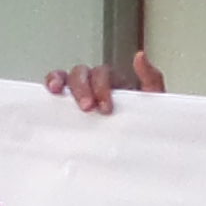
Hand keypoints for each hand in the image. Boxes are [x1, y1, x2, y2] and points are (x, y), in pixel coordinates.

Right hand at [41, 48, 163, 115]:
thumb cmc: (143, 126)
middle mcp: (96, 84)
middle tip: (88, 108)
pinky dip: (52, 83)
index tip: (105, 108)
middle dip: (83, 88)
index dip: (101, 87)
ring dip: (63, 82)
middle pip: (83, 73)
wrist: (139, 148)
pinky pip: (57, 87)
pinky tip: (51, 92)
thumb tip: (140, 56)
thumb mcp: (154, 102)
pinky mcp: (69, 106)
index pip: (103, 74)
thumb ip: (151, 78)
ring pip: (68, 77)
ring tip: (59, 93)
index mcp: (115, 82)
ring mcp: (82, 93)